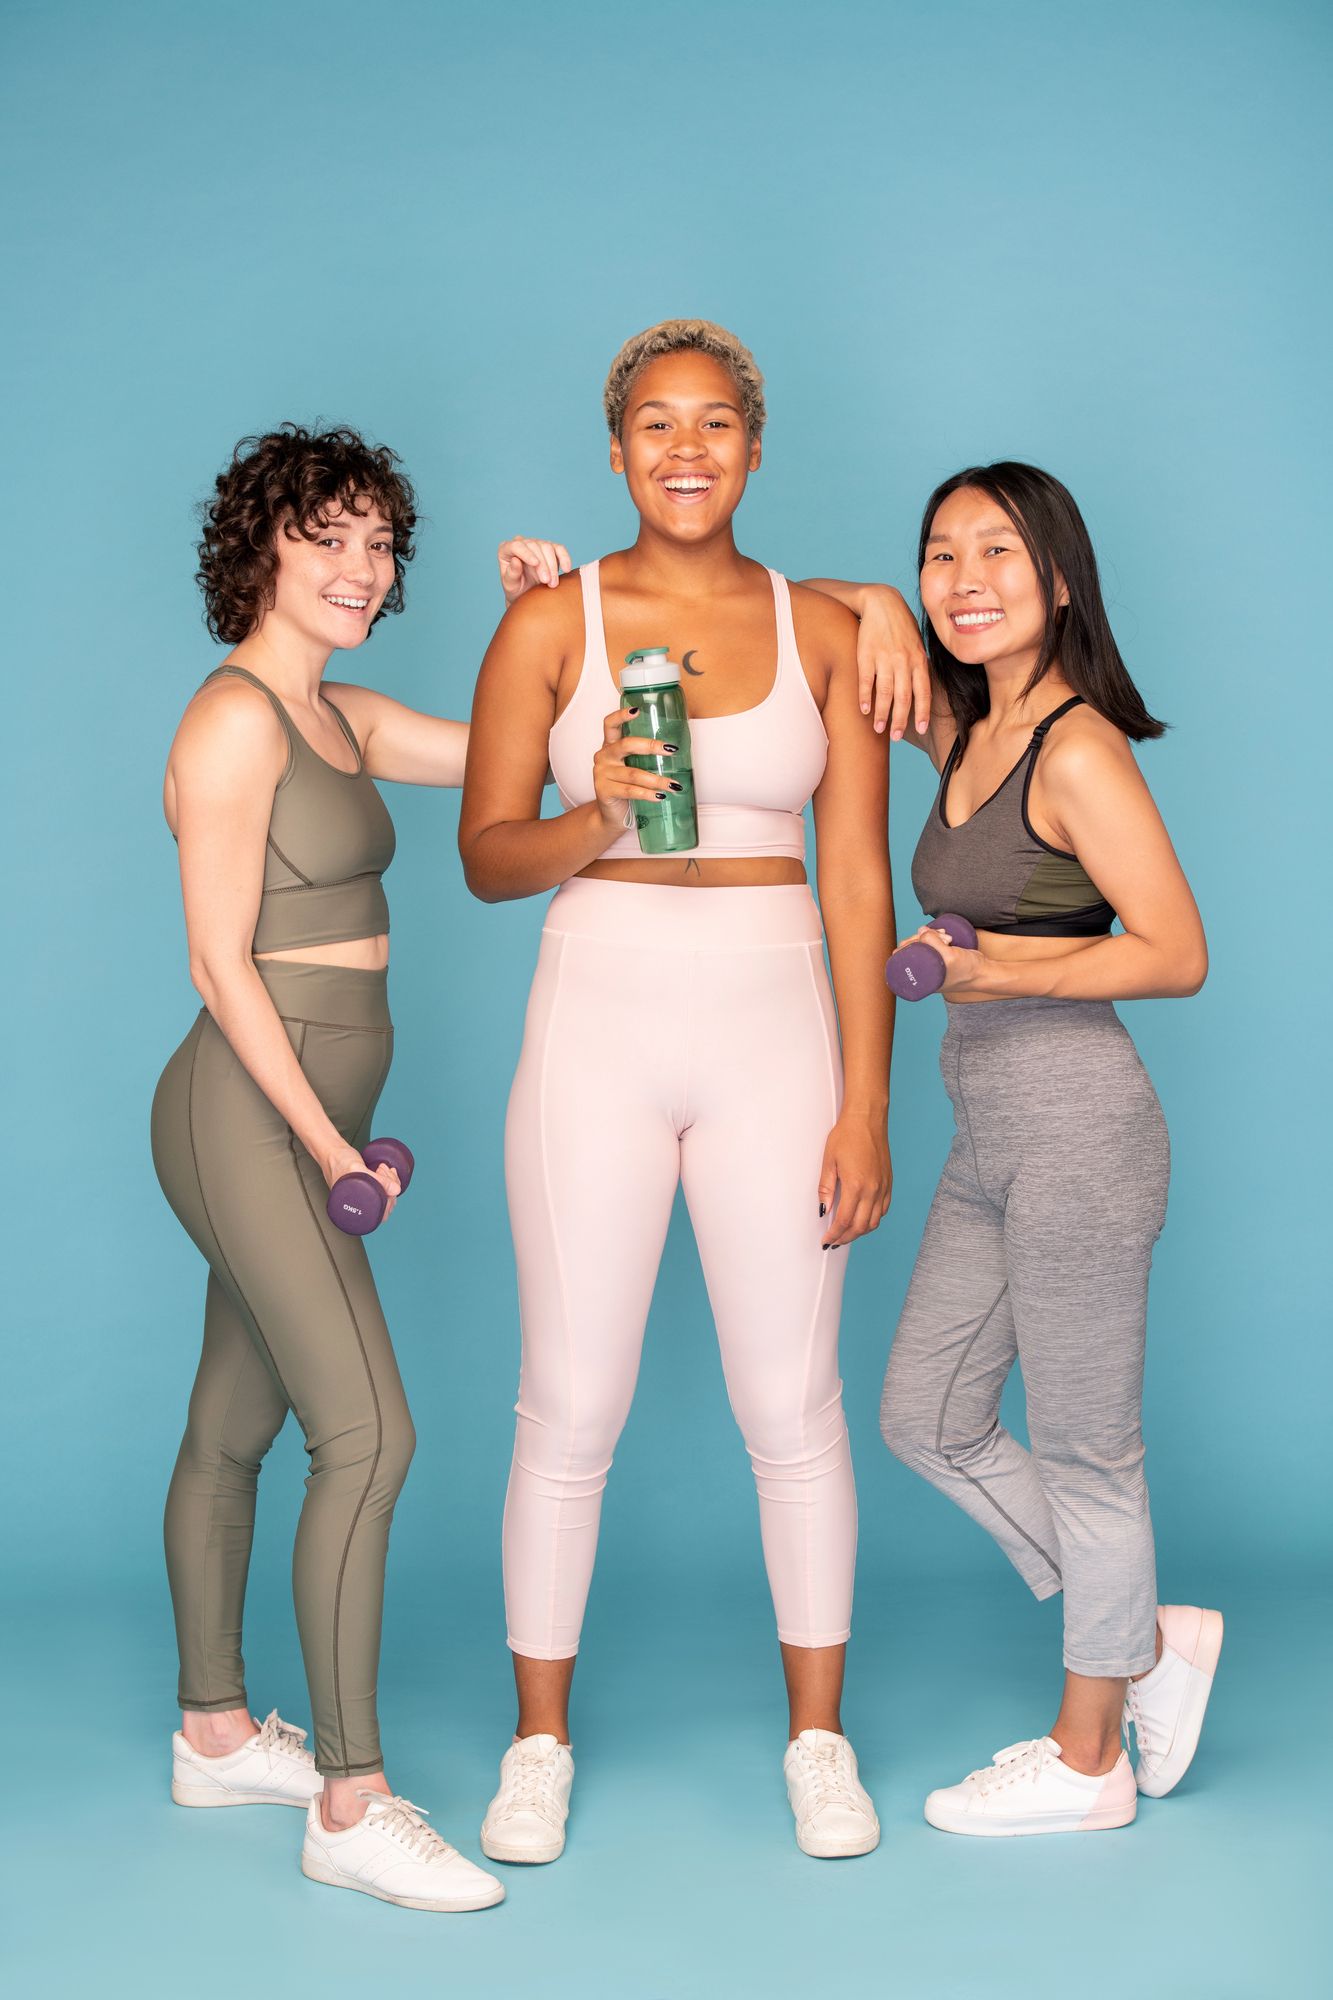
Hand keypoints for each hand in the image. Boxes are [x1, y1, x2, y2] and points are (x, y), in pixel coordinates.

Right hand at [322, 1141, 400, 1222]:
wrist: (330, 1150)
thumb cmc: (338, 1160)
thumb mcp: (359, 1169)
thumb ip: (379, 1180)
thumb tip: (397, 1190)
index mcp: (354, 1208)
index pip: (381, 1215)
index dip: (390, 1199)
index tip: (389, 1183)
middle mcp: (358, 1205)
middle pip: (385, 1205)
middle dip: (391, 1186)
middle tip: (384, 1171)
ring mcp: (361, 1196)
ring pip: (384, 1196)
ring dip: (390, 1181)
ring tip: (382, 1168)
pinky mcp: (363, 1186)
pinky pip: (380, 1188)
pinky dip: (387, 1179)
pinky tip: (386, 1170)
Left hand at [498, 537, 571, 605]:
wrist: (527, 596)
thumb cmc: (515, 589)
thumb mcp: (510, 586)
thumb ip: (511, 574)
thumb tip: (516, 560)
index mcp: (506, 549)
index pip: (516, 546)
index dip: (526, 553)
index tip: (536, 564)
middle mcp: (521, 543)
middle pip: (534, 546)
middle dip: (543, 565)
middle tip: (547, 582)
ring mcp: (536, 545)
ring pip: (547, 547)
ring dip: (553, 566)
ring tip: (553, 584)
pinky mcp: (550, 549)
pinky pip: (559, 549)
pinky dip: (564, 558)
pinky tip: (566, 569)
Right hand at [591, 705, 676, 833]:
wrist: (611, 816)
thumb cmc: (626, 788)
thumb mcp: (632, 767)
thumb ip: (644, 757)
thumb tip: (675, 748)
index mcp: (610, 746)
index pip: (610, 724)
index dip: (621, 715)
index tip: (637, 710)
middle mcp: (603, 757)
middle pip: (626, 745)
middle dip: (650, 746)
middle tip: (671, 749)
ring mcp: (601, 774)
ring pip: (633, 773)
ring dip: (656, 780)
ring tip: (673, 785)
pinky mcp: (603, 791)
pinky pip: (630, 791)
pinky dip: (647, 794)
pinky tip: (659, 796)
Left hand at [818, 1115, 891, 1247]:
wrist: (868, 1119)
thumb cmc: (847, 1135)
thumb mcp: (829, 1160)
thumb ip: (826, 1188)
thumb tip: (823, 1210)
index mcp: (856, 1185)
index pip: (845, 1221)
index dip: (834, 1234)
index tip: (826, 1239)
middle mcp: (873, 1190)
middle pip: (861, 1226)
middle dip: (846, 1237)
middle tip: (834, 1241)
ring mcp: (883, 1187)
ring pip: (874, 1221)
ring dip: (860, 1232)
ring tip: (847, 1234)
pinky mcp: (889, 1183)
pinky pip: (883, 1210)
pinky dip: (873, 1220)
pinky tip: (863, 1219)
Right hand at [857, 585, 930, 740]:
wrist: (881, 602)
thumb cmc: (900, 625)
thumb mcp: (916, 643)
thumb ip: (919, 666)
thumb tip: (921, 689)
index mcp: (918, 659)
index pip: (923, 690)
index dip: (923, 711)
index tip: (922, 729)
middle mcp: (903, 660)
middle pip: (904, 696)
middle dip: (900, 720)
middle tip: (896, 737)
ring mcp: (884, 657)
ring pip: (885, 692)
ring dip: (882, 713)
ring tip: (879, 729)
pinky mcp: (866, 654)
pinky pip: (866, 680)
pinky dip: (865, 697)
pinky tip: (864, 709)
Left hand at [899, 923, 989, 996]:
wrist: (984, 972)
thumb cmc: (967, 970)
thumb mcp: (950, 956)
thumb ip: (934, 942)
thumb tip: (921, 930)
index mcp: (920, 979)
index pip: (901, 960)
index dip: (908, 946)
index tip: (920, 938)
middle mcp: (923, 972)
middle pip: (910, 950)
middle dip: (922, 938)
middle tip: (938, 935)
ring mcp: (932, 964)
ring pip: (922, 944)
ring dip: (931, 935)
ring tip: (947, 937)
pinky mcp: (940, 957)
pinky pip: (932, 943)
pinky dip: (938, 937)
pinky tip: (947, 935)